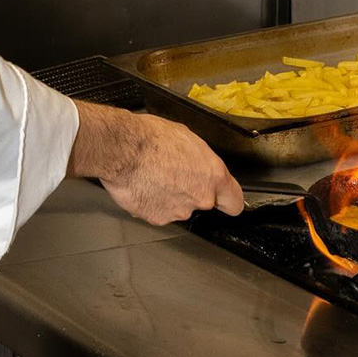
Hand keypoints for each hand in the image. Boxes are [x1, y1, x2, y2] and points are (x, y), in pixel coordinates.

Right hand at [68, 102, 243, 224]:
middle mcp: (200, 197)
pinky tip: (145, 184)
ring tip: (154, 175)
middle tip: (173, 174)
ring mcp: (178, 211)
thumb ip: (201, 160)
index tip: (224, 200)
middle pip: (202, 202)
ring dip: (170, 196)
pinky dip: (153, 202)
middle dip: (191, 191)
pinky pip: (159, 212)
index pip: (234, 202)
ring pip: (179, 207)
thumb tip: (199, 165)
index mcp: (213, 176)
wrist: (123, 149)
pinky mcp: (157, 219)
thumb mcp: (187, 138)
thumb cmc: (152, 137)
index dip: (228, 200)